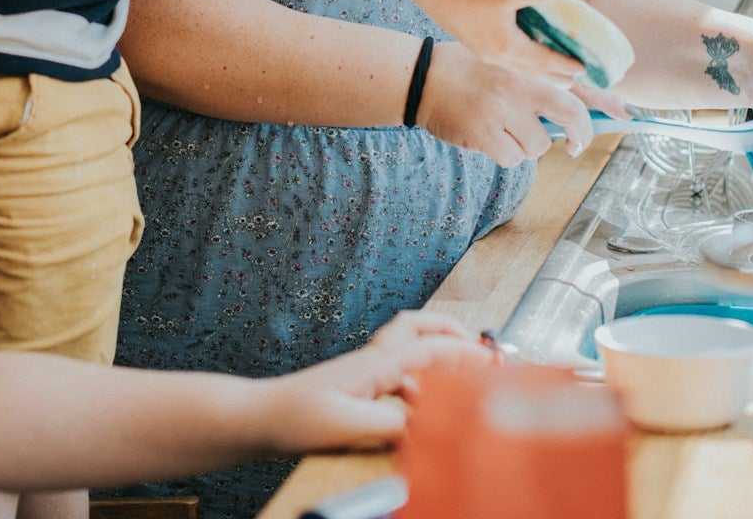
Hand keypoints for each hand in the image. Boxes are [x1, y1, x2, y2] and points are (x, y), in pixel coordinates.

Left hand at [258, 312, 483, 453]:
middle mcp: (373, 360)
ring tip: (459, 370)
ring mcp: (364, 370)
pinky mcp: (358, 386)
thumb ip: (392, 425)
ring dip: (436, 349)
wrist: (260, 417)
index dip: (465, 353)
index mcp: (375, 364)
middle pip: (418, 327)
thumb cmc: (295, 417)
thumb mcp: (348, 426)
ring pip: (408, 345)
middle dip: (451, 329)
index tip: (493, 362)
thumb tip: (429, 426)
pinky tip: (420, 400)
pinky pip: (397, 369)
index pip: (431, 349)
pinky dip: (418, 375)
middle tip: (478, 346)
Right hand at [415, 42, 629, 165]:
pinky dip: (505, 154)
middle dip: (578, 133)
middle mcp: (519, 88)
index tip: (628, 113)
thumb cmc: (467, 70)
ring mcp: (501, 112)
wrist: (422, 78)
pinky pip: (512, 158)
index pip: (575, 84)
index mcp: (527, 69)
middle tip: (574, 144)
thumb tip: (576, 109)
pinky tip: (488, 138)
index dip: (606, 101)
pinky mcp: (484, 135)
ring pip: (537, 146)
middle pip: (568, 115)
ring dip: (527, 145)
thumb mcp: (505, 65)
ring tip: (504, 129)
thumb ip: (538, 84)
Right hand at [421, 0, 586, 82]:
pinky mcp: (478, 46)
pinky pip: (508, 65)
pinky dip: (523, 67)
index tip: (585, 70)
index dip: (566, 65)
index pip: (545, 62)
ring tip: (553, 77)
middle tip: (576, 80)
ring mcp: (487, 54)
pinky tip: (523, 60)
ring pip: (520, 71)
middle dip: (555, 78)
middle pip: (534, 74)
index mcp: (508, 47)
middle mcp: (498, 57)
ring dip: (539, 75)